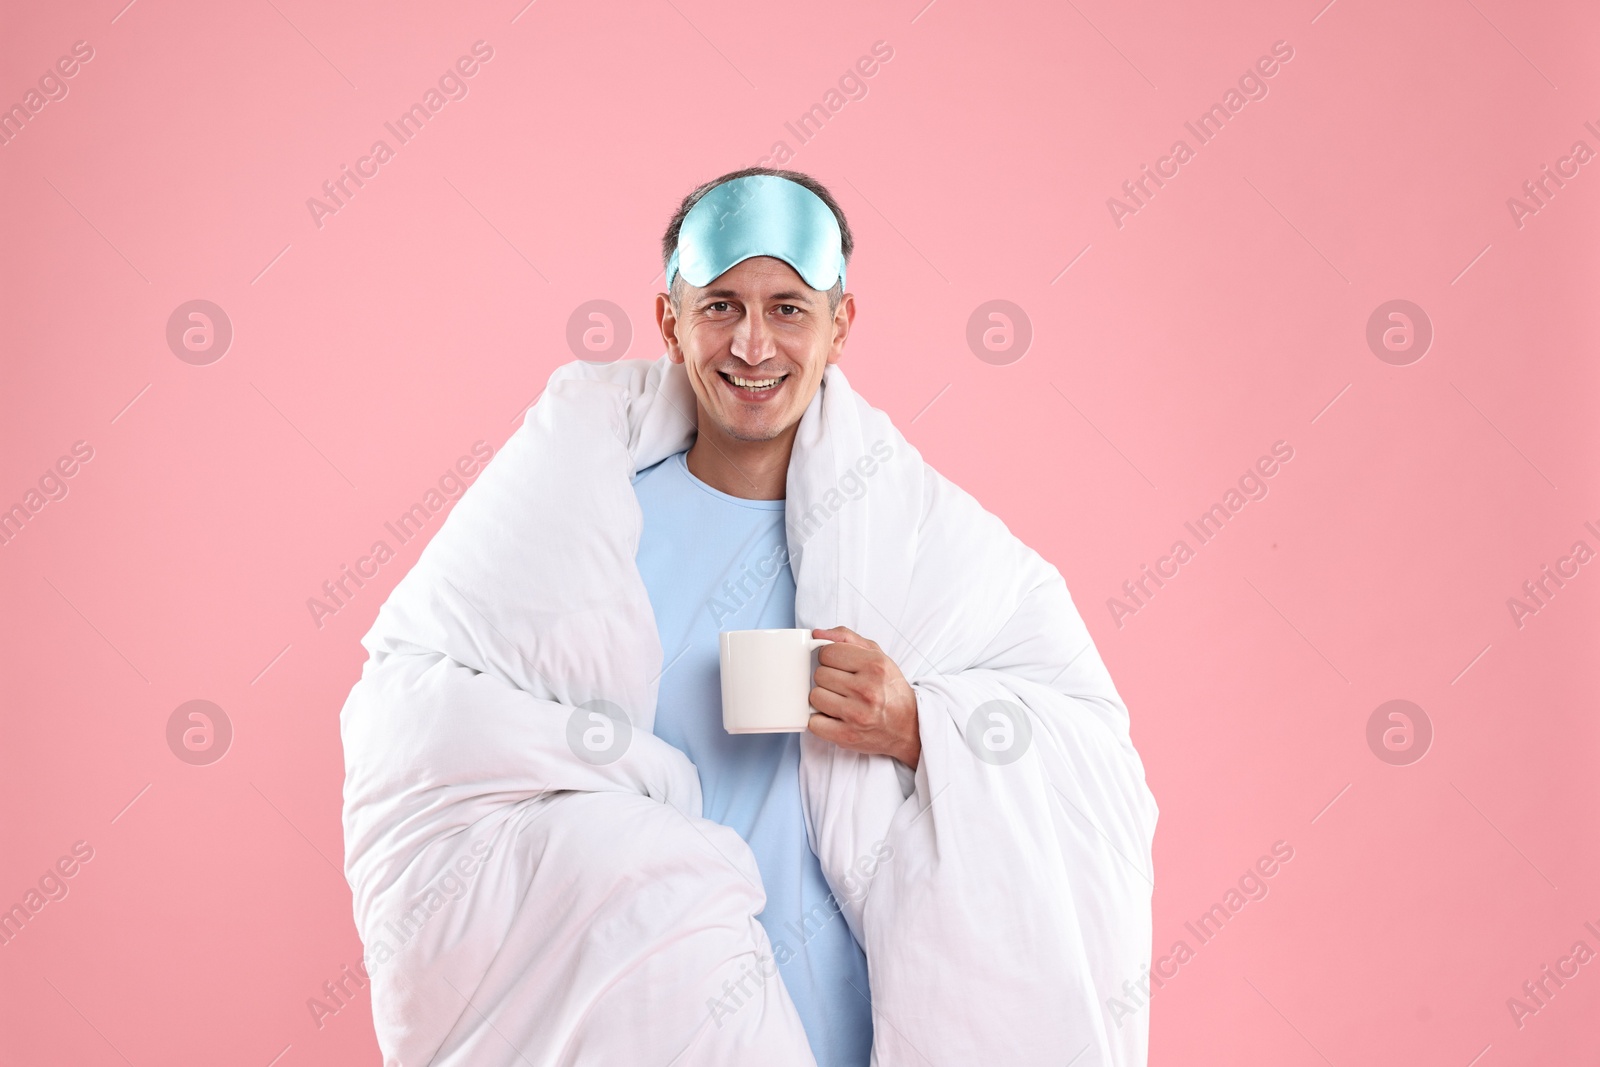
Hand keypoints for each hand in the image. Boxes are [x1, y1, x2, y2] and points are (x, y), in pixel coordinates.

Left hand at [806, 626, 920, 769]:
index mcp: (875, 665)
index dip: (830, 658)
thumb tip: (817, 633)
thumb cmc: (889, 689)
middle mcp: (867, 690)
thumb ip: (847, 639)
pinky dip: (820, 720)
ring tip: (839, 700)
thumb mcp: (877, 655)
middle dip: (828, 678)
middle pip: (819, 674)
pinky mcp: (847, 736)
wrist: (908, 727)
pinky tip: (834, 717)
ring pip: (814, 696)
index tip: (840, 666)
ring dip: (823, 698)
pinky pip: (813, 722)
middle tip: (843, 685)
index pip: (828, 652)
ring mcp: (856, 715)